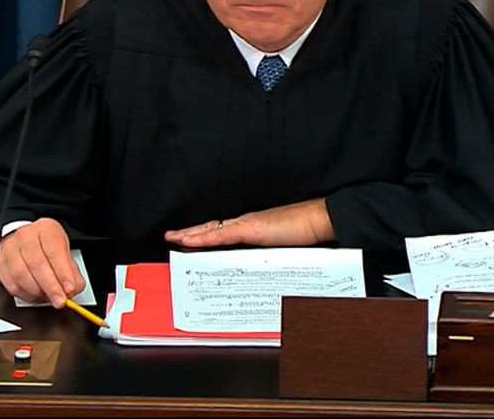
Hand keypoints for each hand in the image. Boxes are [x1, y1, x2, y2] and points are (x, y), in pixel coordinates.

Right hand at [0, 218, 84, 306]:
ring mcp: (9, 248)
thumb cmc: (46, 245)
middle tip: (60, 300)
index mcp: (45, 229)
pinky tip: (35, 295)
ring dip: (37, 292)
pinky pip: (11, 284)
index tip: (69, 289)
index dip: (63, 273)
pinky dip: (25, 295)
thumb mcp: (63, 251)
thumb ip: (71, 270)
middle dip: (51, 287)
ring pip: (21, 275)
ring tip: (48, 297)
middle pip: (37, 264)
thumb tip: (74, 288)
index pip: (54, 252)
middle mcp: (25, 236)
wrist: (25, 239)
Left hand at [164, 197, 334, 248]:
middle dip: (191, 233)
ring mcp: (247, 224)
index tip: (193, 239)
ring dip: (191, 234)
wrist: (321, 219)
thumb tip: (265, 274)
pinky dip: (203, 238)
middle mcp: (247, 222)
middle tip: (173, 238)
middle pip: (212, 227)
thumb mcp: (285, 250)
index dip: (206, 234)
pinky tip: (189, 241)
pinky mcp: (251, 228)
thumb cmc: (308, 233)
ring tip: (173, 239)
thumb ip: (271, 258)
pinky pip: (220, 234)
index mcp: (254, 226)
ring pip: (211, 229)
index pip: (224, 230)